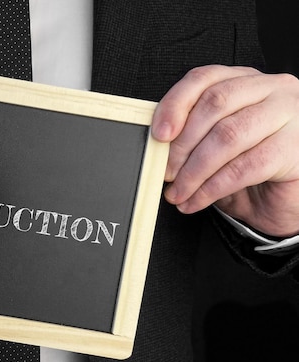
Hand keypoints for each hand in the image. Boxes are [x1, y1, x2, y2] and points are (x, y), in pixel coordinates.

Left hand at [152, 65, 298, 236]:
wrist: (288, 202)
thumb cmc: (253, 170)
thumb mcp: (215, 145)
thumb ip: (192, 134)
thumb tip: (157, 143)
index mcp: (247, 81)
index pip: (204, 78)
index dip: (175, 105)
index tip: (159, 134)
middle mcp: (272, 90)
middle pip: (214, 104)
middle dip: (182, 144)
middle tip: (166, 172)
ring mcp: (289, 116)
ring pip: (227, 136)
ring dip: (194, 170)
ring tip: (179, 191)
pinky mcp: (295, 149)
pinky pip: (243, 167)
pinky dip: (211, 188)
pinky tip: (197, 200)